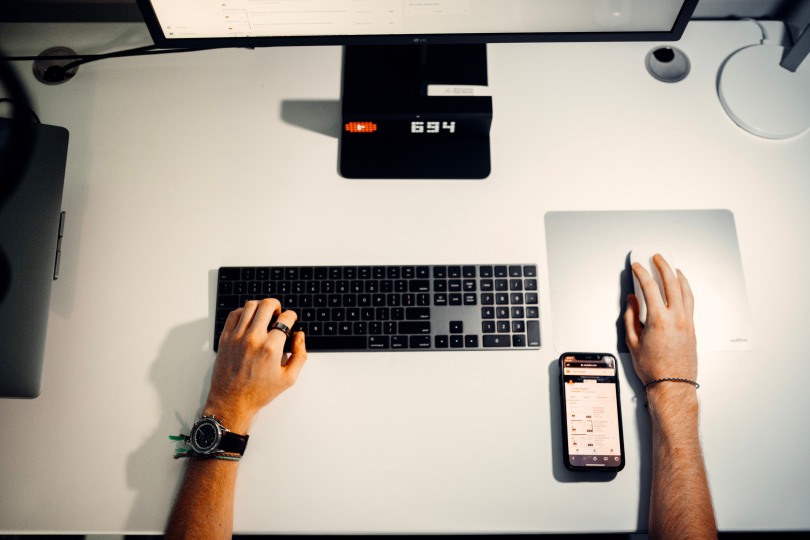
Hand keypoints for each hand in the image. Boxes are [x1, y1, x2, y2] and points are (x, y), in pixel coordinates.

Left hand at [204, 298, 307, 432]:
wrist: (232, 402)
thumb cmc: (258, 392)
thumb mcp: (289, 378)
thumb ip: (300, 354)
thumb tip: (300, 336)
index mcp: (271, 348)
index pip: (285, 319)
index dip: (292, 316)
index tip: (291, 319)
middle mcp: (253, 339)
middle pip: (267, 305)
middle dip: (277, 306)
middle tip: (278, 313)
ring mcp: (237, 337)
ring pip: (250, 306)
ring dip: (260, 306)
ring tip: (264, 315)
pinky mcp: (225, 338)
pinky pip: (234, 314)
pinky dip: (243, 312)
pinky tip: (249, 320)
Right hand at [624, 254, 696, 385]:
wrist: (672, 384)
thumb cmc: (654, 369)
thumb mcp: (632, 342)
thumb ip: (631, 317)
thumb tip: (632, 302)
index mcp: (659, 319)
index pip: (650, 287)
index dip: (642, 273)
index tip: (637, 267)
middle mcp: (676, 317)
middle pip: (671, 283)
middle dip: (663, 267)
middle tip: (657, 258)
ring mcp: (687, 321)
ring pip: (685, 290)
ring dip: (678, 275)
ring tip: (673, 268)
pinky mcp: (692, 327)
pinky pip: (690, 301)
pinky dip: (686, 289)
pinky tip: (682, 287)